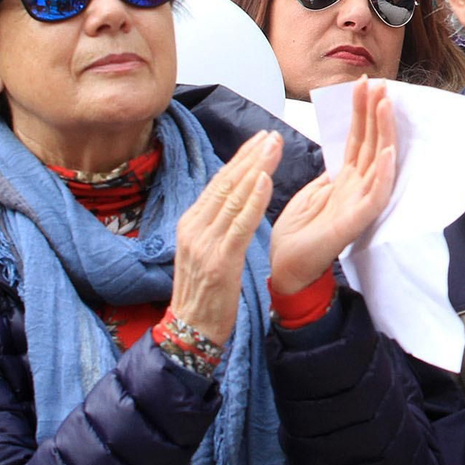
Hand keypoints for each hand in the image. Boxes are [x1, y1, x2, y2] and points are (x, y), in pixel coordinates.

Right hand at [170, 129, 281, 343]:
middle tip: (271, 134)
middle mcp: (194, 228)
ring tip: (273, 147)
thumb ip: (218, 223)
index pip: (219, 182)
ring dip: (256, 169)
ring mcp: (204, 243)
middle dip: (251, 156)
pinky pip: (239, 224)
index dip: (241, 158)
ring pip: (233, 197)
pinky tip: (265, 180)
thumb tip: (238, 195)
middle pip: (226, 183)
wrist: (191, 330)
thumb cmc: (205, 291)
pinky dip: (253, 200)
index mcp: (191, 223)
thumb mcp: (206, 249)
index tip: (260, 139)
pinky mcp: (220, 260)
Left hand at [271, 77, 398, 294]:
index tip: (364, 85)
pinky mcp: (358, 221)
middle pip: (370, 143)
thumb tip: (337, 160)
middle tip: (379, 83)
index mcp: (345, 180)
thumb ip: (328, 176)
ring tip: (386, 105)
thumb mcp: (311, 194)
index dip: (361, 113)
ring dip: (383, 132)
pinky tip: (388, 152)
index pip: (357, 139)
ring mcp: (360, 202)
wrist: (287, 267)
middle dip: (374, 112)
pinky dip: (384, 173)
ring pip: (378, 161)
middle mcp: (357, 186)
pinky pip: (376, 195)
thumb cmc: (298, 234)